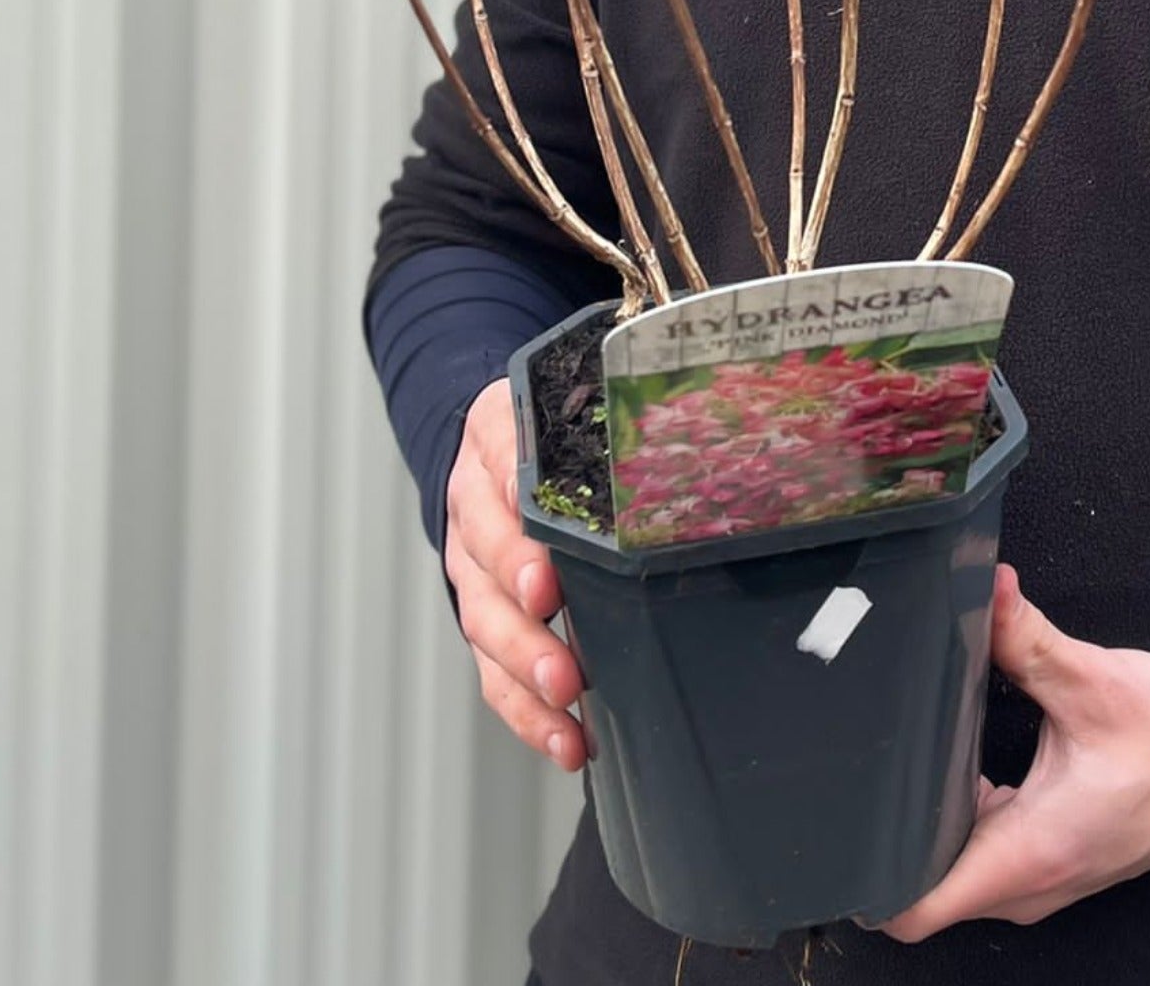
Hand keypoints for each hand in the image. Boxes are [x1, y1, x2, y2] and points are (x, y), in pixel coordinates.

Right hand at [444, 377, 587, 771]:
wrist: (485, 443)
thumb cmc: (545, 431)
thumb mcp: (560, 407)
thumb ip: (598, 428)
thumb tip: (674, 449)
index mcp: (494, 449)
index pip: (497, 497)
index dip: (519, 547)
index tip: (546, 584)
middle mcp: (474, 514)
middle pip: (488, 580)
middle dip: (526, 634)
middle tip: (564, 672)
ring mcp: (474, 570)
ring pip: (486, 632)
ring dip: (526, 682)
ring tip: (565, 716)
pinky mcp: (483, 616)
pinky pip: (492, 672)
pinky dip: (525, 713)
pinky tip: (565, 742)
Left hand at [875, 566, 1149, 939]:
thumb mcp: (1093, 678)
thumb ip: (1024, 638)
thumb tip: (981, 590)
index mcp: (1034, 851)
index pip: (923, 908)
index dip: (871, 882)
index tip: (841, 835)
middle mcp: (1033, 881)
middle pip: (927, 887)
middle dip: (890, 836)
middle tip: (864, 768)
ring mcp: (1043, 877)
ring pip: (955, 869)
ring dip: (928, 824)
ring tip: (903, 760)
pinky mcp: (1052, 858)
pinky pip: (984, 854)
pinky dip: (961, 818)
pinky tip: (955, 765)